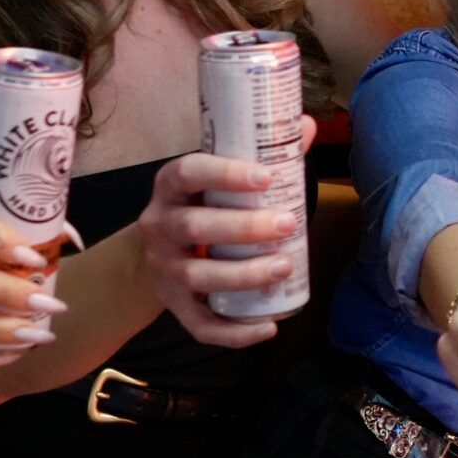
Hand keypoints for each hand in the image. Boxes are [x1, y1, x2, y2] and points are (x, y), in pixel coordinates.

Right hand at [129, 115, 319, 348]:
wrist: (153, 252)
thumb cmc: (201, 205)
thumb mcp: (218, 177)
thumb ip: (260, 152)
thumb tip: (304, 125)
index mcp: (170, 186)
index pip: (189, 172)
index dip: (225, 174)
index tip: (266, 176)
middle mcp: (159, 225)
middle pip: (195, 227)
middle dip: (244, 227)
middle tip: (288, 223)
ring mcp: (163, 268)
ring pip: (198, 276)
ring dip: (244, 274)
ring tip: (285, 266)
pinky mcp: (173, 304)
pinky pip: (199, 324)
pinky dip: (233, 332)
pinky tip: (268, 327)